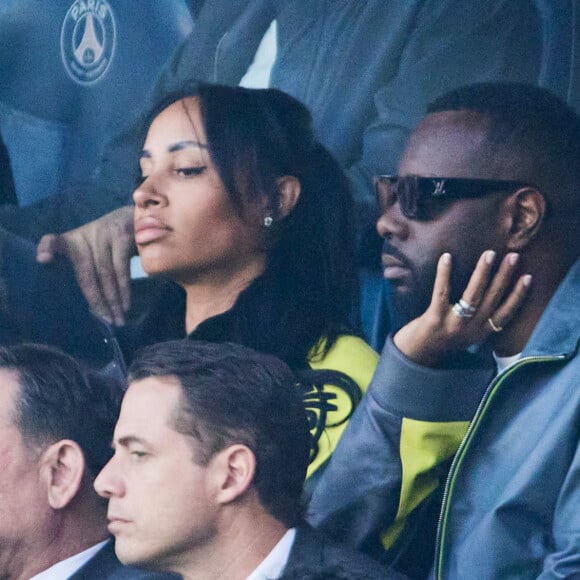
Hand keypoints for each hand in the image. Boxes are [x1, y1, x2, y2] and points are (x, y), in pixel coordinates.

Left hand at [36, 205, 135, 325]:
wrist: (134, 218)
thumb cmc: (107, 242)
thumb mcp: (89, 249)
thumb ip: (80, 269)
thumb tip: (86, 302)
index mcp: (73, 240)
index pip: (54, 241)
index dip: (47, 248)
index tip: (43, 260)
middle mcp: (86, 235)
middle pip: (86, 272)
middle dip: (96, 300)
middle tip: (104, 321)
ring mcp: (104, 234)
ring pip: (106, 274)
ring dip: (113, 300)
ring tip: (117, 319)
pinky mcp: (122, 236)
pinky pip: (122, 269)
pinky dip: (124, 289)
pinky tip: (126, 304)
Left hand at [394, 250, 531, 366]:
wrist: (416, 356)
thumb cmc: (441, 339)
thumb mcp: (466, 333)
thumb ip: (478, 319)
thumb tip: (489, 291)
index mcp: (481, 333)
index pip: (506, 314)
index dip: (518, 296)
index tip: (528, 277)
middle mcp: (471, 330)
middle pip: (492, 299)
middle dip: (504, 276)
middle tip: (512, 256)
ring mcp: (453, 324)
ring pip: (473, 296)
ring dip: (483, 273)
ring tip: (489, 254)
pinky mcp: (435, 319)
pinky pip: (442, 293)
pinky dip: (444, 274)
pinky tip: (446, 257)